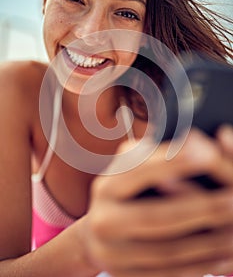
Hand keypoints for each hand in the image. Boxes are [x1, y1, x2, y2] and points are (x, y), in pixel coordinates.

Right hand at [84, 127, 232, 276]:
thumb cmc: (124, 191)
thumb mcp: (130, 166)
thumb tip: (194, 142)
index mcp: (107, 186)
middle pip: (157, 217)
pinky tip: (222, 256)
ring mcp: (111, 254)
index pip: (139, 171)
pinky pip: (167, 275)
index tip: (207, 153)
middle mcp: (103, 220)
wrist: (98, 232)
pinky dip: (200, 267)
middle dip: (201, 209)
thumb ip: (154, 154)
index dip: (172, 162)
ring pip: (168, 252)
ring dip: (209, 243)